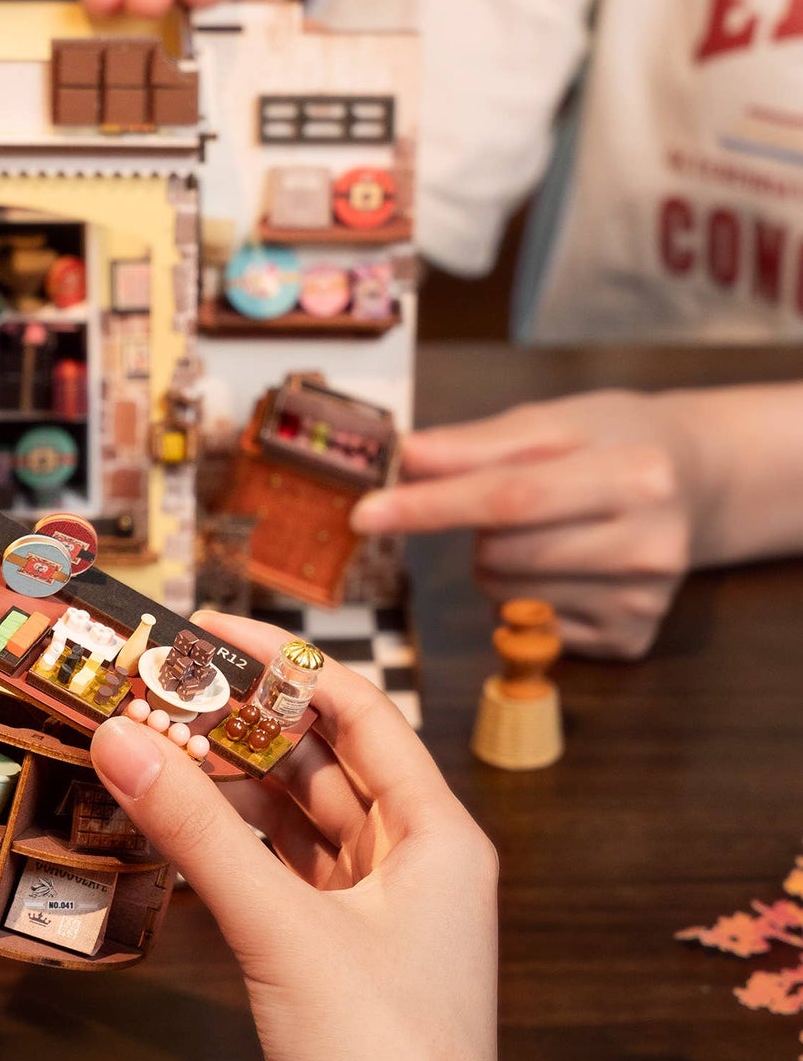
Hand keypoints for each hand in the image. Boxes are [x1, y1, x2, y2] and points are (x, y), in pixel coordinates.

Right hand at [89, 612, 500, 1060]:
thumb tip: (121, 734)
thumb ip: (196, 830)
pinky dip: (234, 850)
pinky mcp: (343, 960)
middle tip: (161, 688)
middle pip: (322, 762)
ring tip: (156, 744)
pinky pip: (284, 875)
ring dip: (232, 787)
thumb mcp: (282, 930)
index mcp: (439, 834)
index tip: (209, 629)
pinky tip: (179, 828)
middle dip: (243, 724)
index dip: (285, 661)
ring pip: (298, 821)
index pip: (359, 710)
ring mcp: (381, 915)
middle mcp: (417, 862)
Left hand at [352, 391, 698, 658]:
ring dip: (499, 562)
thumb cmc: (612, 441)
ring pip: (506, 594)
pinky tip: (571, 562)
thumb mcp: (555, 422)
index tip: (365, 513)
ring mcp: (644, 600)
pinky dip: (527, 595)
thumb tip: (406, 456)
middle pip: (500, 553)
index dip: (429, 507)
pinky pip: (529, 625)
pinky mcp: (632, 639)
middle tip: (521, 499)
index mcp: (635, 474)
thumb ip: (475, 444)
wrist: (696, 480)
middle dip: (478, 530)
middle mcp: (650, 545)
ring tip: (550, 528)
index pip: (506, 497)